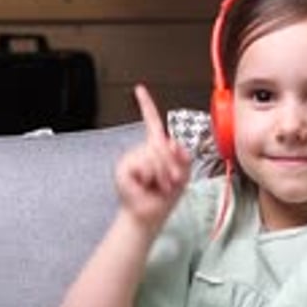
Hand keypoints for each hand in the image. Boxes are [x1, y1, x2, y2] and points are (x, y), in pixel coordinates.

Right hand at [115, 85, 190, 232]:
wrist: (149, 216)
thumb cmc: (164, 197)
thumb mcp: (183, 173)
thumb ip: (182, 155)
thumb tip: (172, 143)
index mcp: (155, 148)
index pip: (151, 122)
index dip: (145, 105)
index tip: (140, 90)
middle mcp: (141, 150)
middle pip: (161, 143)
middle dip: (172, 164)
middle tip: (170, 181)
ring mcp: (131, 158)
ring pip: (154, 155)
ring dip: (163, 174)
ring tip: (159, 185)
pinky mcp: (123, 168)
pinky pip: (145, 165)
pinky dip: (152, 177)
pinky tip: (146, 186)